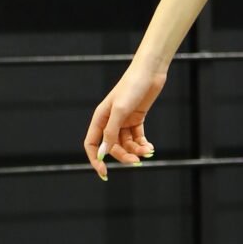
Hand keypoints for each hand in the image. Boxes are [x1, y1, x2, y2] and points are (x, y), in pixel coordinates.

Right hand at [84, 51, 169, 180]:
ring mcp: (124, 120)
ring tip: (148, 151)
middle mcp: (110, 120)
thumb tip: (103, 151)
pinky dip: (142, 144)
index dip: (96, 159)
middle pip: (112, 147)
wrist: (150, 72)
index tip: (104, 172)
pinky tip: (150, 147)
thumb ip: (111, 131)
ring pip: (126, 144)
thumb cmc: (132, 86)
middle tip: (136, 161)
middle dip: (123, 156)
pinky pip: (137, 137)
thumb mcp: (120, 109)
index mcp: (100, 118)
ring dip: (136, 150)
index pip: (92, 144)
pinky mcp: (137, 118)